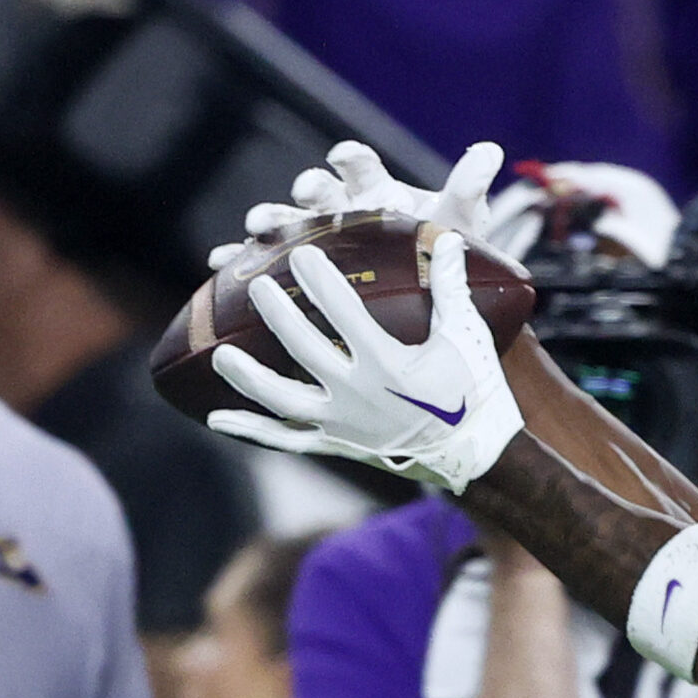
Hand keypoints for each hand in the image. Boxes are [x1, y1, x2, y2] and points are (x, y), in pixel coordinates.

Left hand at [204, 232, 522, 493]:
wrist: (480, 457)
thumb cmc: (476, 392)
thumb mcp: (467, 337)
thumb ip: (452, 288)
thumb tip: (451, 239)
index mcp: (388, 364)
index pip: (343, 312)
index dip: (319, 280)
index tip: (300, 253)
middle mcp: (358, 395)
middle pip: (301, 348)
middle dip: (277, 314)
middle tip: (259, 286)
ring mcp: (344, 424)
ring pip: (281, 400)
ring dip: (248, 378)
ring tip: (222, 355)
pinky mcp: (339, 445)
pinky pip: (288, 440)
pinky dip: (252, 431)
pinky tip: (217, 419)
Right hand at [208, 139, 503, 267]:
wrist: (435, 294)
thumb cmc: (445, 249)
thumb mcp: (461, 222)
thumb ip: (469, 188)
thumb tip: (492, 149)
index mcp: (376, 189)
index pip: (359, 165)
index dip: (349, 158)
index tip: (342, 158)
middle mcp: (342, 207)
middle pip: (317, 191)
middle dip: (307, 191)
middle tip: (304, 196)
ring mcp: (319, 237)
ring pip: (284, 220)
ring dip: (268, 218)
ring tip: (255, 227)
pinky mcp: (300, 267)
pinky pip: (262, 260)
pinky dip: (238, 258)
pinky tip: (218, 263)